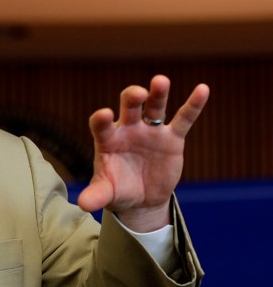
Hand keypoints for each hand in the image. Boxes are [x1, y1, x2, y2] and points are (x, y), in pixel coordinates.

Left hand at [77, 75, 209, 231]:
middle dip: (133, 97)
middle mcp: (128, 129)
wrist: (141, 198)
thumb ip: (96, 195)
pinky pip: (183, 119)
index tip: (105, 114)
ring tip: (161, 81)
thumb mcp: (106, 193)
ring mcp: (151, 131)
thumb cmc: (118, 189)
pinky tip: (203, 89)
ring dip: (158, 93)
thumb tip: (84, 205)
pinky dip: (193, 105)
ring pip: (155, 107)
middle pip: (129, 106)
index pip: (101, 124)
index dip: (101, 119)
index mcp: (108, 139)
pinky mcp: (172, 139)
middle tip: (139, 94)